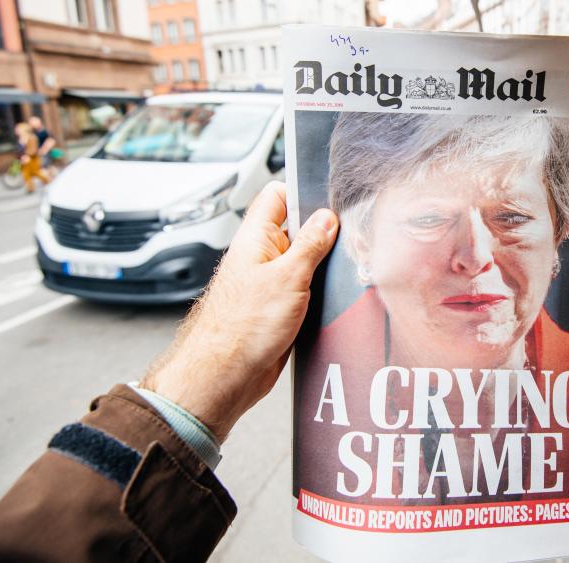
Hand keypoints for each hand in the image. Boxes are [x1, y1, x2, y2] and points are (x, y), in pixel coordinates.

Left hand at [141, 181, 337, 440]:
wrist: (226, 375)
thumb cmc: (242, 328)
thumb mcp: (288, 277)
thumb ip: (310, 244)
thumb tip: (326, 219)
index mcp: (255, 238)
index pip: (277, 196)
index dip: (303, 193)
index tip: (330, 202)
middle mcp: (260, 257)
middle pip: (296, 229)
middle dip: (321, 235)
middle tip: (342, 244)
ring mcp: (268, 283)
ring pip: (302, 262)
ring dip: (320, 268)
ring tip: (335, 275)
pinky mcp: (277, 308)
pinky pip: (303, 290)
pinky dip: (317, 293)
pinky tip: (328, 300)